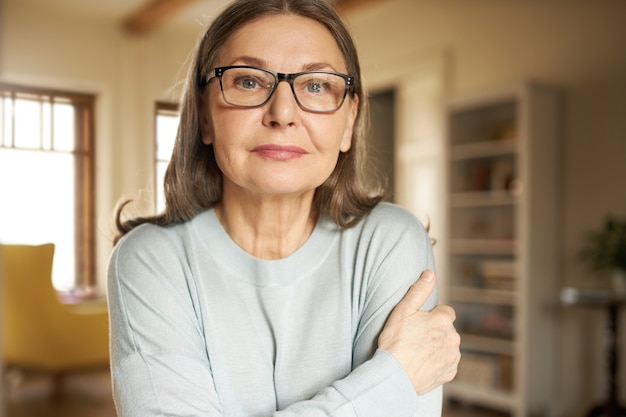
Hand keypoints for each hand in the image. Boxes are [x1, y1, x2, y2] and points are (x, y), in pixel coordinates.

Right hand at [378, 270, 460, 394]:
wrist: (394, 375)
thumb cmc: (395, 342)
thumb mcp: (403, 310)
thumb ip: (419, 290)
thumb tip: (430, 274)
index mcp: (444, 320)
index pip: (445, 311)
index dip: (431, 316)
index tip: (418, 323)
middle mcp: (453, 338)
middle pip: (447, 329)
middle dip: (435, 330)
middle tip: (415, 337)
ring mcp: (452, 357)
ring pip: (448, 345)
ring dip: (438, 346)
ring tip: (417, 351)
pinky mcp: (449, 373)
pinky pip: (447, 363)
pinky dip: (438, 362)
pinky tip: (422, 363)